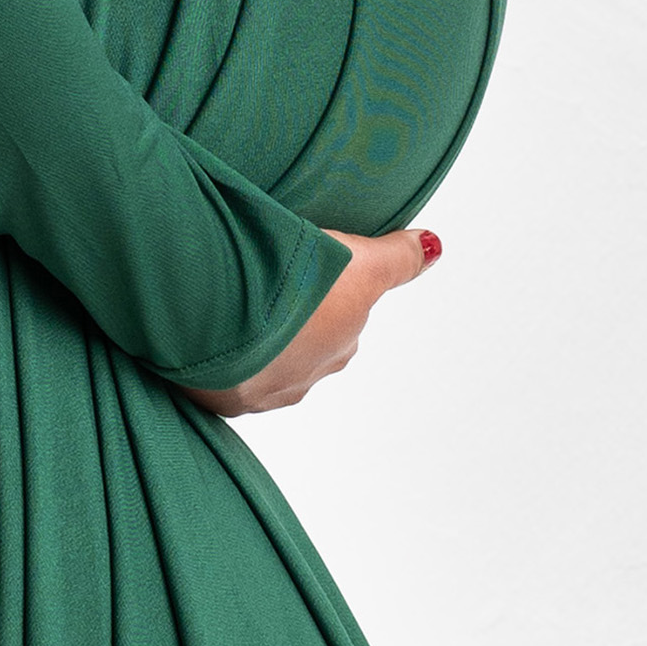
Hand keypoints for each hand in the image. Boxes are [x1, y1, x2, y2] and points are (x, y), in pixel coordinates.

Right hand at [174, 228, 441, 416]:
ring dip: (255, 337)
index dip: (325, 290)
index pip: (341, 318)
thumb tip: (435, 246)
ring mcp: (262, 390)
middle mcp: (307, 375)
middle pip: (305, 342)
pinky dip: (222, 352)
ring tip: (233, 300)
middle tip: (268, 279)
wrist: (226, 325)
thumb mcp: (357, 264)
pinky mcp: (220, 398)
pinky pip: (226, 374)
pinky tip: (211, 328)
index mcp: (338, 345)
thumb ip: (396, 258)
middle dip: (291, 317)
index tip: (306, 270)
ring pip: (264, 359)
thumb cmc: (294, 296)